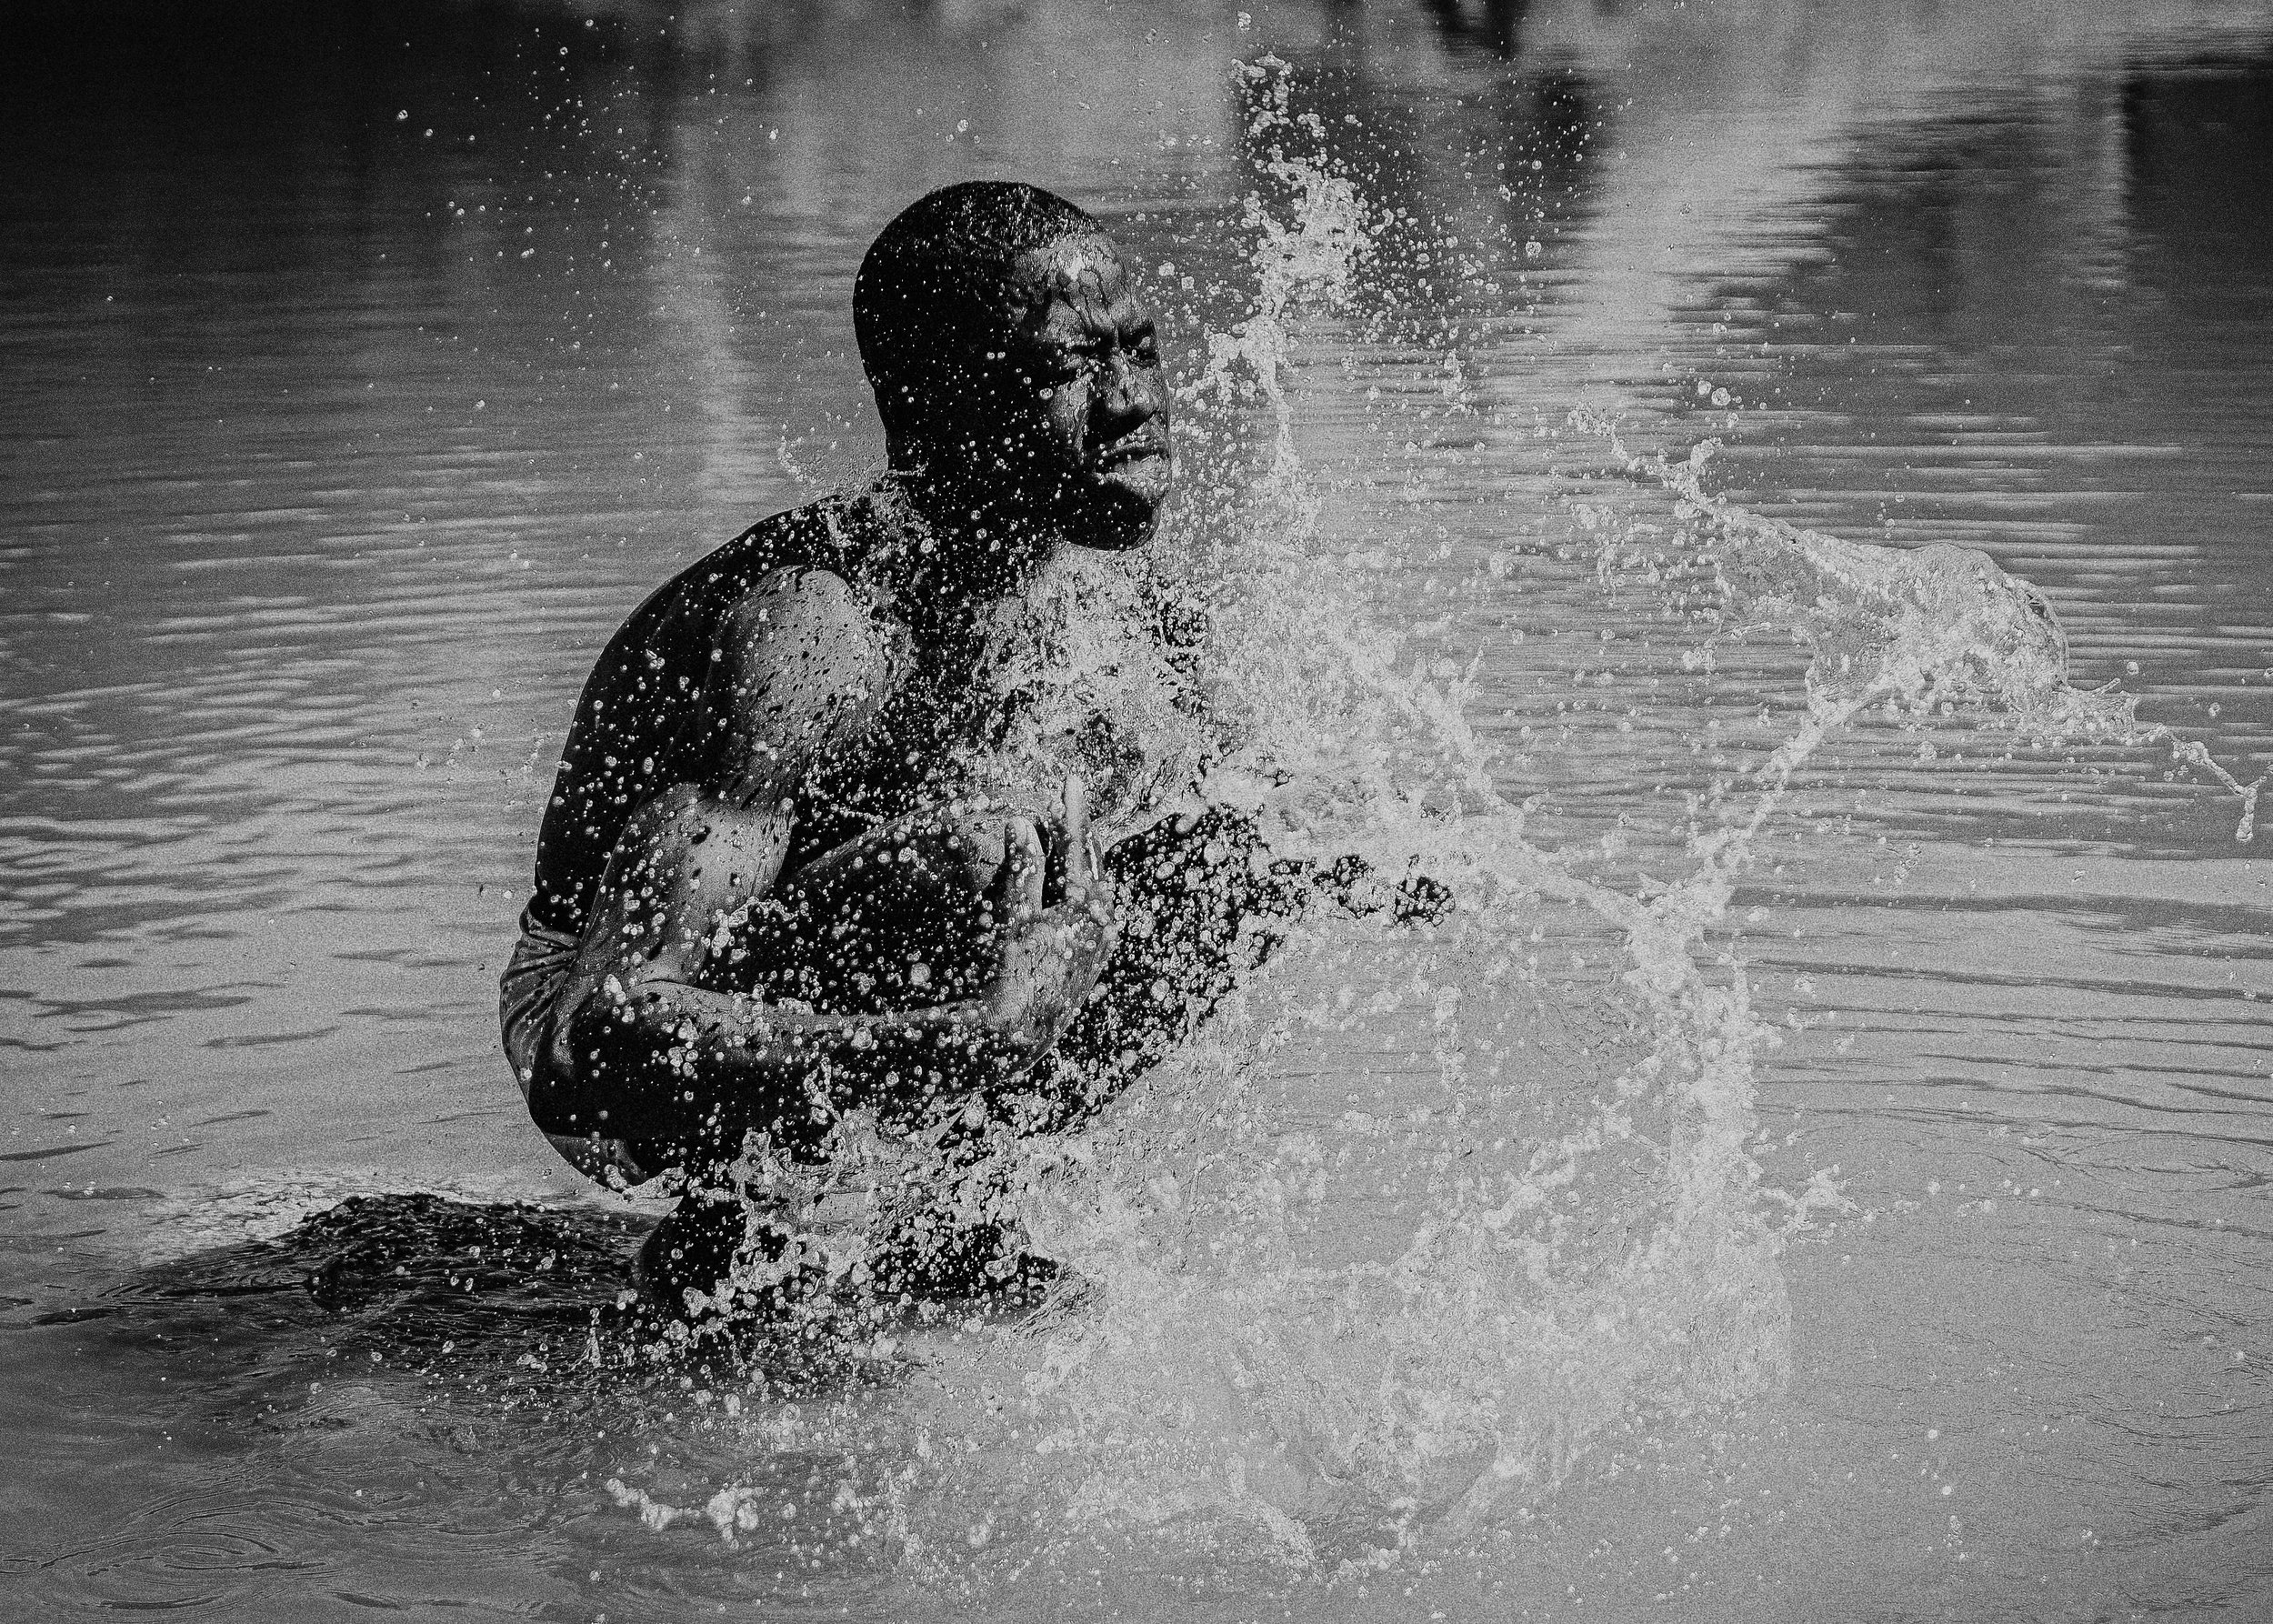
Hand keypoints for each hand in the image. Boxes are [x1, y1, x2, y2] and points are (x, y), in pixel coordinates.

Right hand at [971, 777, 1118, 1071]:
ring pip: (1092, 887)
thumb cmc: (1016, 971)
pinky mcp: (1093, 956)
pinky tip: (1063, 884)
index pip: (1078, 848)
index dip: (1072, 812)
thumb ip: (1023, 868)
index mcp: (1087, 908)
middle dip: (1078, 835)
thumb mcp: (1015, 916)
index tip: (1072, 780)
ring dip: (1077, 862)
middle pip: (1092, 865)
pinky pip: (1088, 909)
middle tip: (1069, 803)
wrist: (1023, 1028)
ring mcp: (1101, 941)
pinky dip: (1075, 888)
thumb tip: (1023, 822)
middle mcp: (1103, 923)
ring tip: (1065, 838)